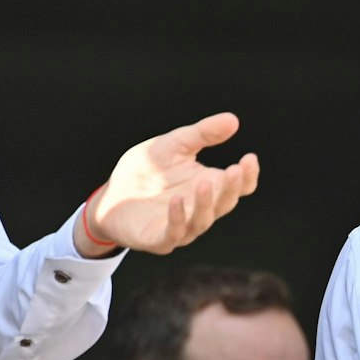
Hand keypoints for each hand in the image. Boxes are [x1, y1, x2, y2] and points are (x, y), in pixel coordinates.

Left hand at [82, 112, 259, 254]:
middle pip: (225, 203)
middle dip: (231, 188)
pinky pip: (173, 233)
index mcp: (209, 186)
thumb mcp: (174, 144)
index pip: (239, 187)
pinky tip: (177, 200)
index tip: (249, 158)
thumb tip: (233, 120)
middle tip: (235, 169)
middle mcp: (200, 209)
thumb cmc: (146, 170)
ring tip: (204, 183)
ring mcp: (182, 226)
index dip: (248, 175)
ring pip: (202, 221)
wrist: (110, 195)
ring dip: (206, 204)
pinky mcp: (159, 239)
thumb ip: (202, 134)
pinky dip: (178, 218)